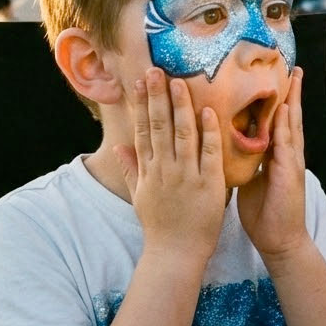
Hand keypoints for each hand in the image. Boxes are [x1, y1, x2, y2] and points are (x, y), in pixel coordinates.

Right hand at [113, 67, 225, 263]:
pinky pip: (208, 153)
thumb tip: (117, 147)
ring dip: (181, 106)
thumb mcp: (139, 196)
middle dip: (157, 96)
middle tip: (155, 70)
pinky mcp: (208, 184)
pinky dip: (208, 132)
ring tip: (180, 82)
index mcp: (148, 171)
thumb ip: (130, 170)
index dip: (141, 104)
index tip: (139, 81)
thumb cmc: (159, 225)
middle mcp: (164, 170)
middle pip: (159, 126)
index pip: (142, 130)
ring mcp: (186, 176)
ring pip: (182, 134)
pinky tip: (208, 111)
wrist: (175, 255)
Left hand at [238, 68, 307, 267]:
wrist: (279, 240)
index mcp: (275, 154)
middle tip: (292, 66)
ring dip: (293, 100)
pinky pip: (287, 144)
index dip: (275, 98)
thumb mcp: (251, 179)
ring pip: (292, 123)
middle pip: (288, 115)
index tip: (272, 76)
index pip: (275, 119)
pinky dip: (287, 125)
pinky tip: (285, 109)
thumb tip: (228, 144)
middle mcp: (286, 153)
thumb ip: (246, 159)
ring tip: (294, 77)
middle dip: (290, 91)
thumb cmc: (264, 212)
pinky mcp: (291, 171)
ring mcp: (291, 161)